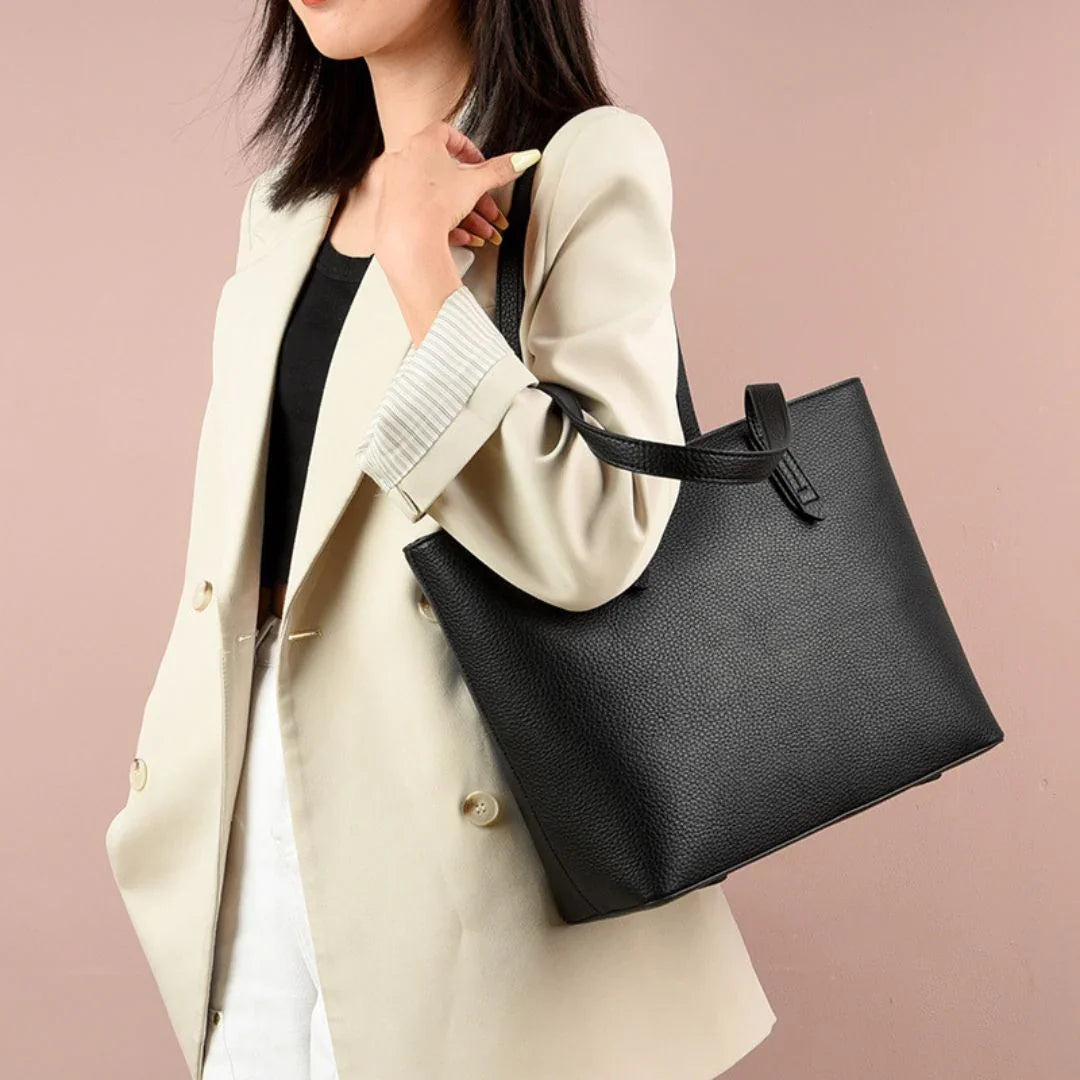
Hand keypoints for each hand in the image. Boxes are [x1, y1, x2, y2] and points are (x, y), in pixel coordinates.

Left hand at [373, 121, 541, 345]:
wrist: (408, 241)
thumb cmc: (433, 207)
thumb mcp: (475, 184)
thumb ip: (501, 170)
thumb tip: (524, 157)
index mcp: (421, 143)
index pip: (447, 133)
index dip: (468, 149)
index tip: (478, 164)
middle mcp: (402, 160)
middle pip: (442, 170)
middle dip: (469, 190)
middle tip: (481, 201)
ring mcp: (393, 185)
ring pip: (434, 195)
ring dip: (461, 212)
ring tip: (479, 228)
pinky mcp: (389, 210)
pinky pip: (420, 213)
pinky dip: (442, 224)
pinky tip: (460, 237)